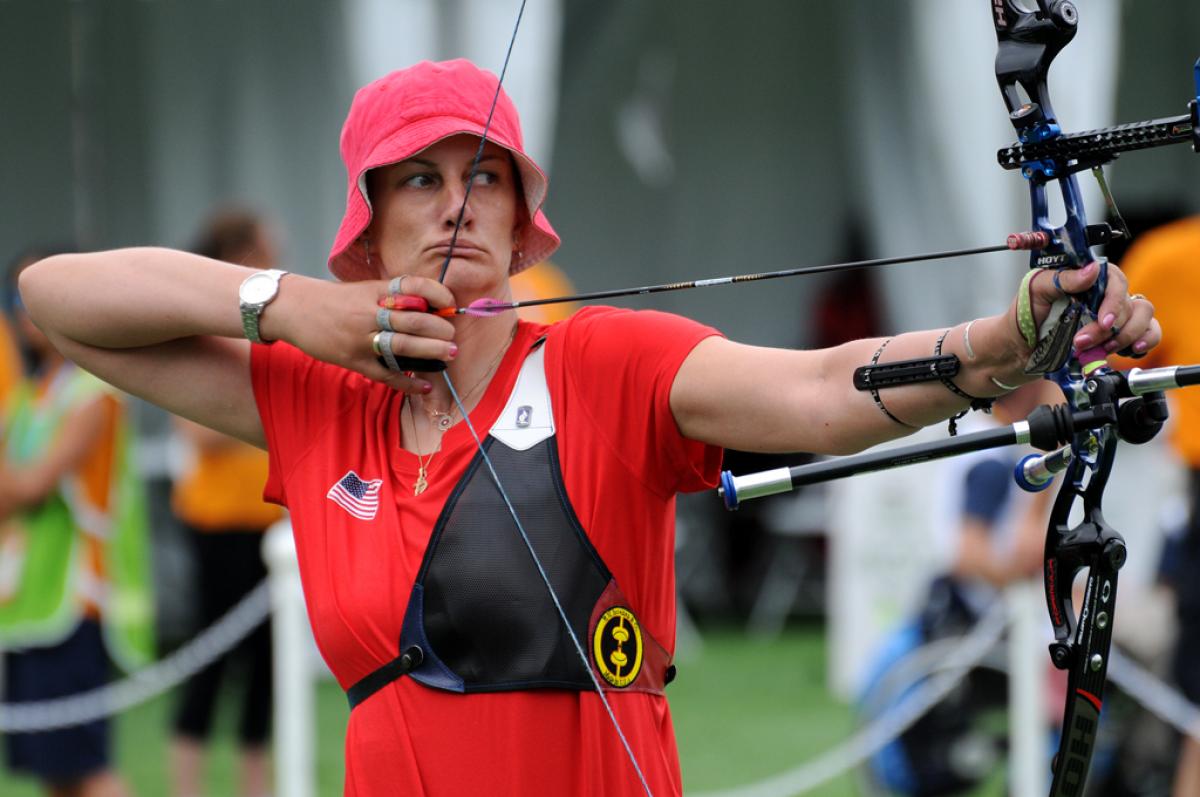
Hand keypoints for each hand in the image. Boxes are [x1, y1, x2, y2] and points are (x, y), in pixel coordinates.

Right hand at [275, 274, 457, 393]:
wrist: (293, 308)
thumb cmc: (336, 300)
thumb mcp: (364, 290)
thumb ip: (394, 299)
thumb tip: (432, 312)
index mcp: (377, 291)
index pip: (416, 287)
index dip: (439, 295)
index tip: (451, 306)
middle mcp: (371, 312)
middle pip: (414, 320)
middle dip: (440, 330)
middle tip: (454, 339)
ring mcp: (361, 337)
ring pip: (403, 346)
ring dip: (431, 352)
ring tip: (449, 356)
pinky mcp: (352, 360)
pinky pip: (385, 373)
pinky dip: (407, 382)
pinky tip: (424, 385)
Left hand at [1022, 261, 1160, 357]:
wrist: (1018, 350)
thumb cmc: (1023, 316)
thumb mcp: (1035, 291)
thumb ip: (1062, 279)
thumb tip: (1092, 270)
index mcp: (1086, 279)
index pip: (1115, 279)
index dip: (1114, 300)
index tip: (1103, 321)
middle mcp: (1103, 295)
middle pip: (1127, 303)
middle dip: (1107, 328)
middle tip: (1082, 342)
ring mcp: (1112, 316)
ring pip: (1143, 316)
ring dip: (1125, 336)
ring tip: (1100, 350)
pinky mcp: (1116, 336)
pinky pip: (1148, 333)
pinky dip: (1146, 341)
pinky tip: (1131, 350)